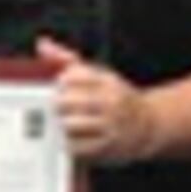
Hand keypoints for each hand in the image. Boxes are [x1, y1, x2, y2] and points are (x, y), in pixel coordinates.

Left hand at [38, 37, 156, 165]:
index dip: (62, 81)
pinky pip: (77, 146)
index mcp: (107, 81)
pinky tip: (70, 137)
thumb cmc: (115, 98)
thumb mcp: (98, 75)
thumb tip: (42, 45)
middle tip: (55, 107)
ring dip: (61, 124)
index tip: (59, 85)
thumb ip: (69, 60)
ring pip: (71, 124)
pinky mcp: (107, 146)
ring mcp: (111, 125)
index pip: (75, 75)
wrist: (148, 125)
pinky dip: (69, 143)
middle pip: (69, 101)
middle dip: (57, 104)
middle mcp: (111, 101)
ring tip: (62, 122)